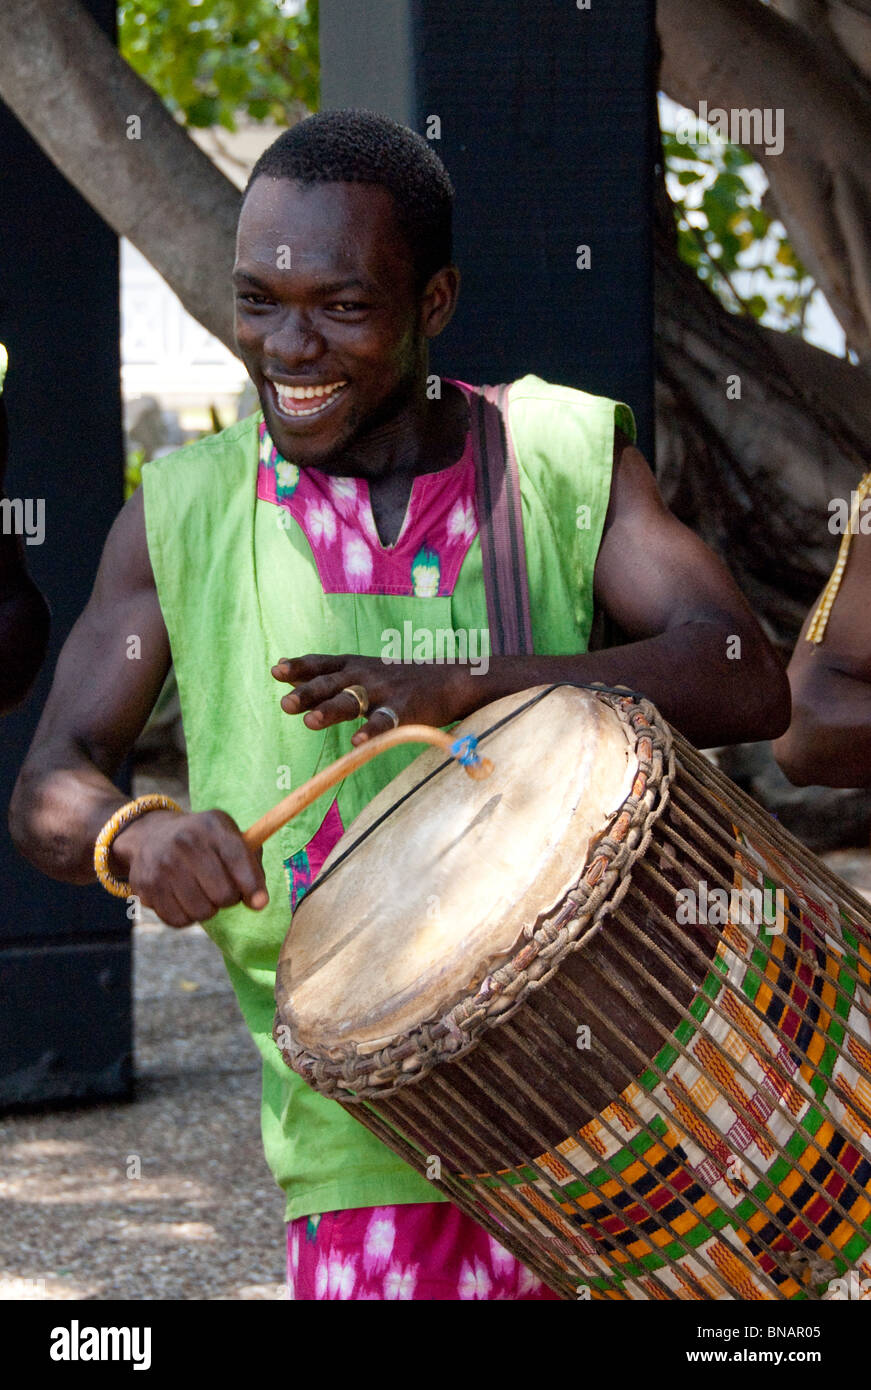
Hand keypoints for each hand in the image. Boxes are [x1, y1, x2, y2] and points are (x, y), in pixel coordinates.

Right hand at [112, 808, 267, 928]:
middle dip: (229, 898)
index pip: (238, 858)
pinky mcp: (147, 885)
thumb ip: (251, 864)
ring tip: (202, 892)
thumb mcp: (229, 837)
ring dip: (209, 909)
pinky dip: (187, 917)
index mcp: (212, 826)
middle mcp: (186, 842)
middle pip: (223, 894)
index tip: (260, 903)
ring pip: (202, 912)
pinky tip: (184, 899)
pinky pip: (179, 920)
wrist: (152, 835)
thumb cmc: (204, 842)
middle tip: (223, 889)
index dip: (252, 885)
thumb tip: (259, 903)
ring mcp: (164, 864)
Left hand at [271, 654, 480, 744]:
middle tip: (286, 704)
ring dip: (331, 710)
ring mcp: (384, 692)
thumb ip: (322, 671)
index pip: (321, 664)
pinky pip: (385, 722)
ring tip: (309, 722)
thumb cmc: (398, 678)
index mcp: (353, 665)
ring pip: (353, 701)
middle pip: (331, 683)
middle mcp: (364, 675)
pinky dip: (371, 732)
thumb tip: (281, 666)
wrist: (450, 680)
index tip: (276, 670)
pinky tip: (356, 743)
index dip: (299, 667)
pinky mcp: (404, 710)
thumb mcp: (359, 667)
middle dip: (308, 693)